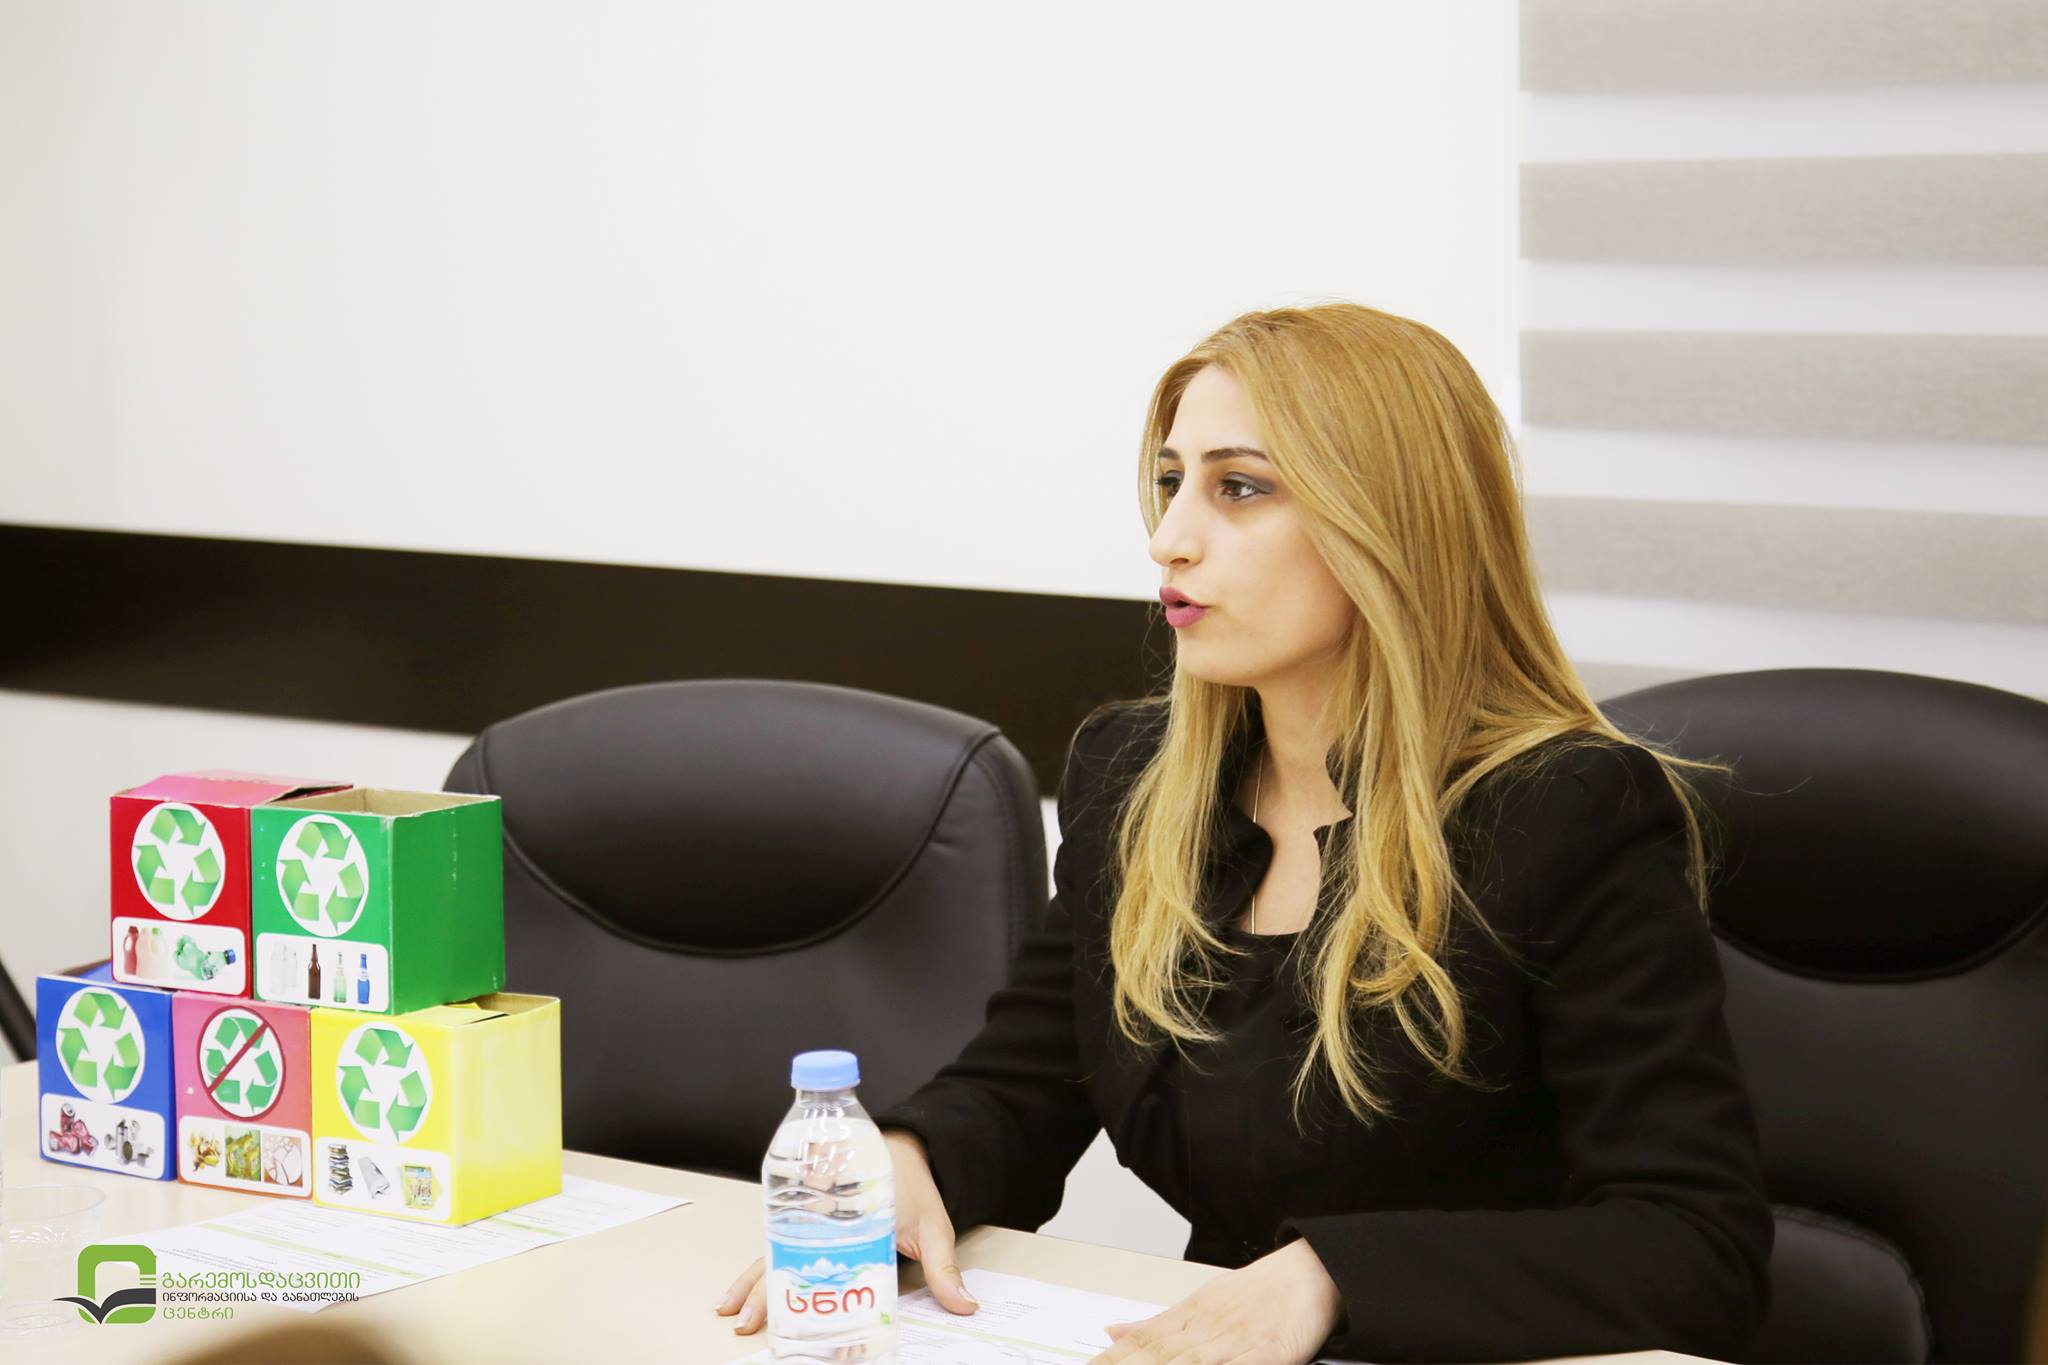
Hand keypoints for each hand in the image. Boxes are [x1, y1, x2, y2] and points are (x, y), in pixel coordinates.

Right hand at [713, 1127, 981, 1335]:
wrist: (905, 1148)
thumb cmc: (915, 1184)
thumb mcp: (933, 1226)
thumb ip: (944, 1267)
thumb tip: (964, 1306)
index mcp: (844, 1208)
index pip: (805, 1245)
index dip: (784, 1275)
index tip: (770, 1301)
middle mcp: (818, 1211)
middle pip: (781, 1250)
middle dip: (760, 1286)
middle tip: (743, 1318)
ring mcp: (810, 1216)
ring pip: (773, 1248)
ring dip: (752, 1279)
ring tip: (730, 1310)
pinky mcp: (811, 1222)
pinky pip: (781, 1244)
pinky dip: (763, 1267)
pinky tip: (748, 1292)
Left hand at [1090, 1237, 1343, 1363]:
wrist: (1312, 1273)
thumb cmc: (1257, 1293)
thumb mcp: (1202, 1301)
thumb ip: (1158, 1323)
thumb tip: (1112, 1332)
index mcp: (1189, 1315)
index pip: (1141, 1342)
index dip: (1113, 1358)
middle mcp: (1207, 1328)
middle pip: (1159, 1356)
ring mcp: (1237, 1342)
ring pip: (1191, 1363)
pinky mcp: (1269, 1354)